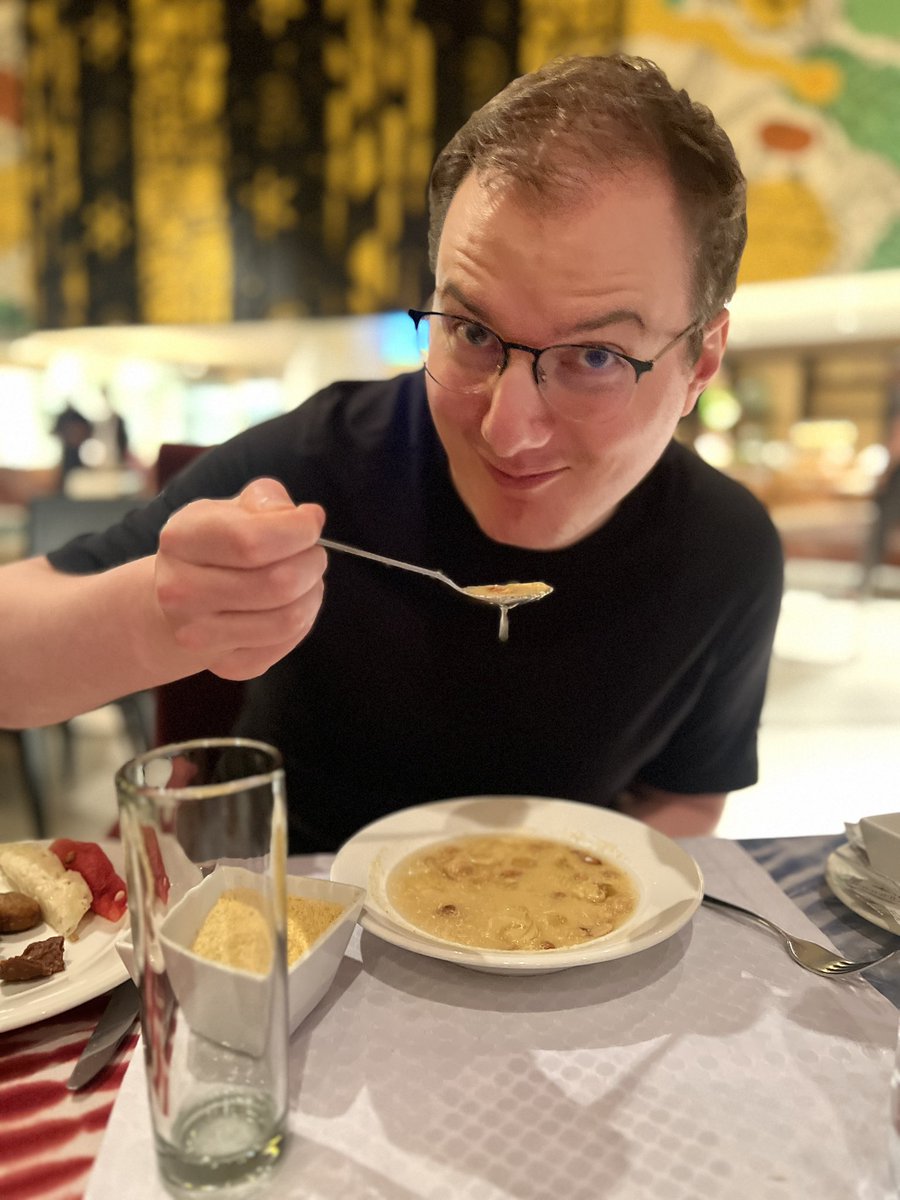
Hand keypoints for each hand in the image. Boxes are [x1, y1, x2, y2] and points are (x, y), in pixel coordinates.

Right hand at [154, 478, 325, 678]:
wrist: (181, 599)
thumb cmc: (217, 545)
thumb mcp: (231, 508)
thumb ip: (266, 500)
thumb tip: (307, 517)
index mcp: (181, 540)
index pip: (253, 541)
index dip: (299, 530)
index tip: (311, 522)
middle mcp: (180, 591)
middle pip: (278, 583)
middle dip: (312, 563)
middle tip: (313, 554)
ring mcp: (199, 635)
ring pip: (288, 619)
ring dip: (312, 593)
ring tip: (306, 579)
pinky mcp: (225, 665)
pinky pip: (285, 645)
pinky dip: (302, 623)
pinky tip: (292, 605)